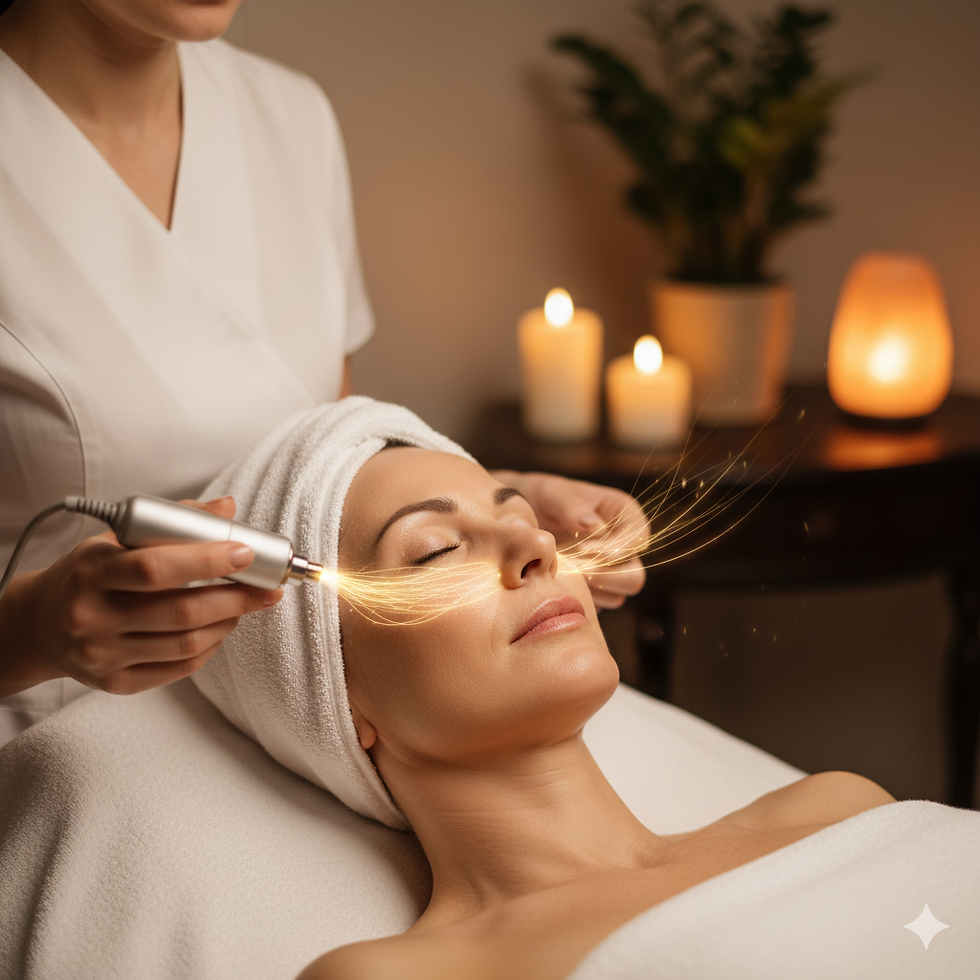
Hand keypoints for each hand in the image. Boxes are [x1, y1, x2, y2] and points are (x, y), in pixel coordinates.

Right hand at [0, 497, 281, 696]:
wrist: (38, 624)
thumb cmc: (88, 574)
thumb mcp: (114, 539)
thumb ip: (171, 521)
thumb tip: (226, 508)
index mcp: (92, 571)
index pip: (156, 568)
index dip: (208, 560)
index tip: (246, 553)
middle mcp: (93, 617)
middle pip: (182, 612)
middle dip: (237, 598)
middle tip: (267, 587)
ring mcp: (103, 655)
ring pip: (187, 643)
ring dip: (228, 622)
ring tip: (243, 605)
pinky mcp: (116, 683)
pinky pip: (181, 667)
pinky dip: (211, 646)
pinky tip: (219, 628)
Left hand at [490, 471, 648, 608]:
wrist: (521, 519)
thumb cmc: (543, 498)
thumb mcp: (554, 493)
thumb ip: (572, 507)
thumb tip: (593, 527)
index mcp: (625, 515)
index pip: (638, 539)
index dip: (616, 548)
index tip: (582, 548)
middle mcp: (625, 546)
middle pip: (634, 577)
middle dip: (604, 576)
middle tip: (572, 567)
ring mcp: (612, 571)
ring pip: (617, 596)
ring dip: (589, 590)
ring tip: (560, 572)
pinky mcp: (596, 589)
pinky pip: (596, 606)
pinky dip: (578, 598)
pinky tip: (556, 583)